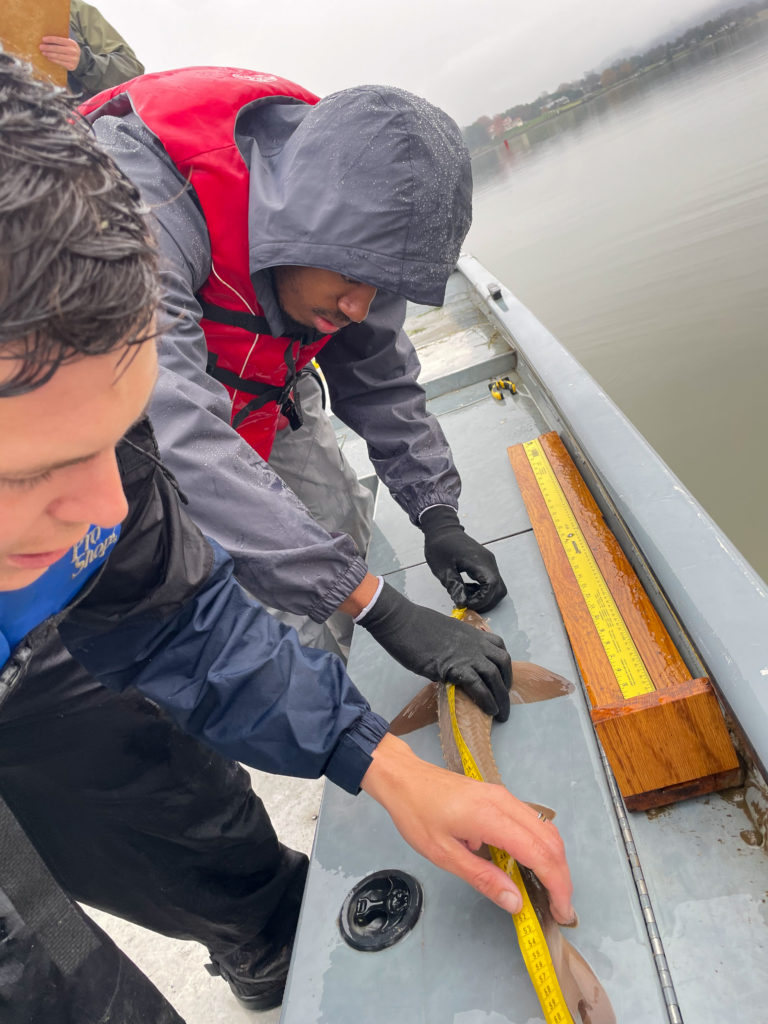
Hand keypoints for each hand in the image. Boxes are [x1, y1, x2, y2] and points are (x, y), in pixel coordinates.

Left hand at [39, 37, 81, 71]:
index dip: (51, 39)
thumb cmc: (69, 49)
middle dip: (48, 47)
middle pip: (58, 48)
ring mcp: (73, 59)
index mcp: (72, 43)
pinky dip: (53, 60)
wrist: (79, 60)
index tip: (43, 39)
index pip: (59, 40)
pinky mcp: (71, 66)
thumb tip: (46, 39)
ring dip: (49, 54)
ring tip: (43, 52)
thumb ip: (61, 41)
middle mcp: (74, 51)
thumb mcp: (68, 44)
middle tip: (40, 47)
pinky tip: (48, 57)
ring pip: (58, 56)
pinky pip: (60, 62)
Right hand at [358, 581, 510, 720]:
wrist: (402, 622)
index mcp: (472, 633)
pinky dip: (487, 699)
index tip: (501, 679)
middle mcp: (476, 643)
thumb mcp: (442, 633)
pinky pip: (479, 686)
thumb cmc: (414, 626)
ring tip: (500, 714)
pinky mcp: (456, 668)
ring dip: (501, 697)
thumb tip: (448, 666)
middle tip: (503, 702)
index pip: (499, 647)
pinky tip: (489, 710)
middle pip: (502, 663)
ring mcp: (468, 655)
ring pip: (495, 676)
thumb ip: (451, 648)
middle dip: (506, 685)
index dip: (503, 665)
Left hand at [362, 734, 575, 923]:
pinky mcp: (499, 796)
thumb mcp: (443, 854)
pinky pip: (531, 821)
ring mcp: (504, 796)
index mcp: (491, 817)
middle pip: (550, 840)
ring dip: (554, 861)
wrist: (403, 777)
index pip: (540, 854)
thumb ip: (483, 878)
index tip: (560, 912)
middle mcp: (505, 802)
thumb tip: (516, 902)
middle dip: (561, 877)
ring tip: (548, 891)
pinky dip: (541, 846)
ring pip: (545, 829)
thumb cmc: (417, 815)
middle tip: (558, 909)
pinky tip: (530, 866)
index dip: (557, 885)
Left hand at [420, 506, 506, 611]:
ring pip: (497, 586)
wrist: (441, 528)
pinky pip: (491, 580)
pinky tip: (467, 589)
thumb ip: (455, 587)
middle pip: (499, 589)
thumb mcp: (443, 569)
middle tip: (467, 604)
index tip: (465, 604)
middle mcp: (489, 562)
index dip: (481, 600)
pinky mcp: (486, 563)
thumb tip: (462, 604)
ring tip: (466, 596)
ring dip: (485, 596)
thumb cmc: (440, 546)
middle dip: (485, 602)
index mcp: (480, 562)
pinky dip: (483, 589)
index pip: (491, 587)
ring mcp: (489, 562)